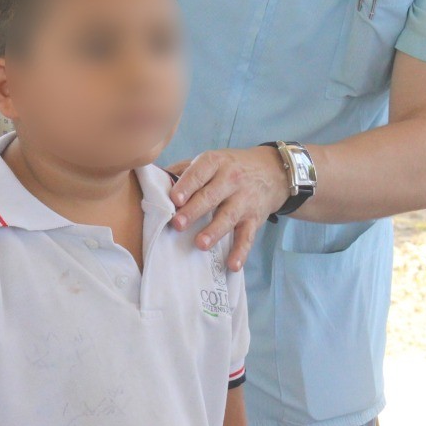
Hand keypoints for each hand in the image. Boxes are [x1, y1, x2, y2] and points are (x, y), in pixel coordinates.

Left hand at [168, 146, 288, 270]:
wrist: (273, 171)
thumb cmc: (230, 167)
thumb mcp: (211, 160)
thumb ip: (183, 170)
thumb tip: (152, 180)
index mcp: (215, 163)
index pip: (199, 173)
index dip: (187, 185)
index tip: (174, 199)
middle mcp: (231, 180)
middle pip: (211, 196)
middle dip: (194, 210)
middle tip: (178, 224)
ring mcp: (244, 200)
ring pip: (228, 217)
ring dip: (214, 231)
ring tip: (200, 244)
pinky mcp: (255, 219)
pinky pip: (247, 237)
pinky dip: (241, 252)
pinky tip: (232, 264)